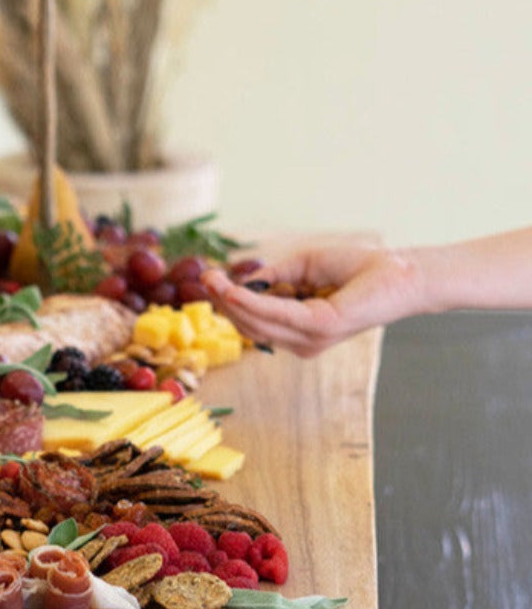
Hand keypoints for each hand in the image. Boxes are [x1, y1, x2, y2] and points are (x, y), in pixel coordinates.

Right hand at [202, 245, 423, 356]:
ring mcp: (310, 338)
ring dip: (231, 302)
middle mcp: (301, 341)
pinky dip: (252, 302)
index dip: (230, 302)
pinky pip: (276, 315)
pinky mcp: (319, 327)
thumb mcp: (307, 266)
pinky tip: (234, 291)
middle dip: (224, 303)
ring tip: (212, 280)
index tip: (210, 279)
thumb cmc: (362, 268)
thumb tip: (244, 280)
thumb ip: (277, 275)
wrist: (403, 273)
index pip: (255, 321)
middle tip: (205, 278)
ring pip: (258, 323)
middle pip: (250, 326)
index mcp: (298, 330)